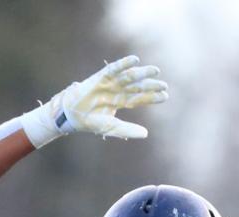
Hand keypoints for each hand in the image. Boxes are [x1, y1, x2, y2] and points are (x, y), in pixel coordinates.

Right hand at [23, 56, 167, 146]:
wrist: (72, 115)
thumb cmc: (91, 122)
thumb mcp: (112, 128)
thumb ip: (128, 130)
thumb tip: (146, 134)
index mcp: (120, 101)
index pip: (140, 98)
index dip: (152, 97)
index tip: (166, 96)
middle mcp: (117, 90)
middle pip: (137, 87)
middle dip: (150, 85)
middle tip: (164, 85)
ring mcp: (109, 83)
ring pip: (129, 77)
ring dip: (142, 73)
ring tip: (155, 71)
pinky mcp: (100, 77)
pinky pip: (114, 68)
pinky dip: (124, 64)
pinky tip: (135, 60)